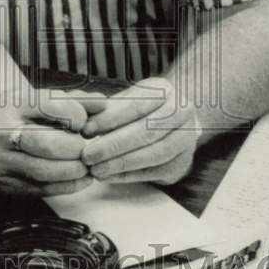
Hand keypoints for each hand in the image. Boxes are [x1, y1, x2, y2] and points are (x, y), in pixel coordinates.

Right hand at [0, 90, 93, 196]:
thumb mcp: (31, 97)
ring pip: (43, 171)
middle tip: (90, 149)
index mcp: (12, 105)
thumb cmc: (6, 113)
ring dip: (74, 171)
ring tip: (88, 166)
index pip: (47, 106)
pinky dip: (65, 186)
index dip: (74, 114)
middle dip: (76, 148)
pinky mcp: (3, 183)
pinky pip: (39, 189)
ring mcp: (0, 160)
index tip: (84, 122)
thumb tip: (102, 103)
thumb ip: (68, 100)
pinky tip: (79, 180)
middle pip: (47, 143)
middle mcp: (2, 131)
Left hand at [79, 78, 200, 183]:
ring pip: (154, 154)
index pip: (136, 105)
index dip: (110, 119)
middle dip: (114, 146)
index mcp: (166, 91)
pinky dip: (129, 175)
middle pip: (147, 132)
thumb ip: (105, 107)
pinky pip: (154, 172)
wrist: (173, 123)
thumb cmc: (141, 110)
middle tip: (88, 155)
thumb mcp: (126, 99)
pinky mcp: (182, 163)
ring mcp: (186, 139)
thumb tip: (82, 117)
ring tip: (96, 169)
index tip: (86, 130)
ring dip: (121, 164)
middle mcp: (182, 113)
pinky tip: (109, 176)